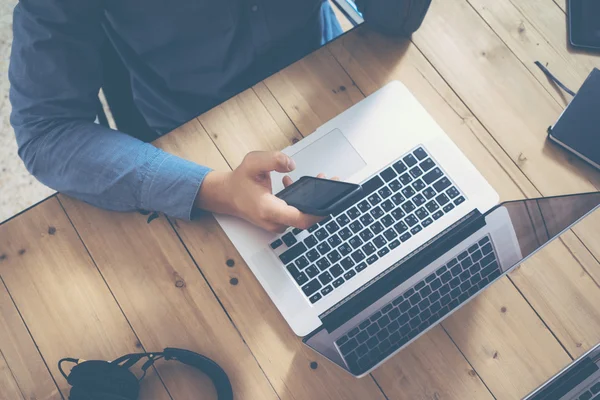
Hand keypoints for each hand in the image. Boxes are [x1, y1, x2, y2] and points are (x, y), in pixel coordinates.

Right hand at [195, 151, 327, 232]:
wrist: (226, 195)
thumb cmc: (239, 182)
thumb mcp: (253, 162)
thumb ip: (273, 159)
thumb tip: (291, 164)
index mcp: (269, 209)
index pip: (302, 218)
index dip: (320, 212)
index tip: (333, 200)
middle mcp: (274, 221)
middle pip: (306, 217)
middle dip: (320, 200)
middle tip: (330, 182)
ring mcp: (277, 224)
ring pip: (302, 216)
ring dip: (312, 199)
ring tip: (318, 179)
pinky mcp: (278, 221)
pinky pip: (296, 214)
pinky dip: (302, 201)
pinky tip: (297, 184)